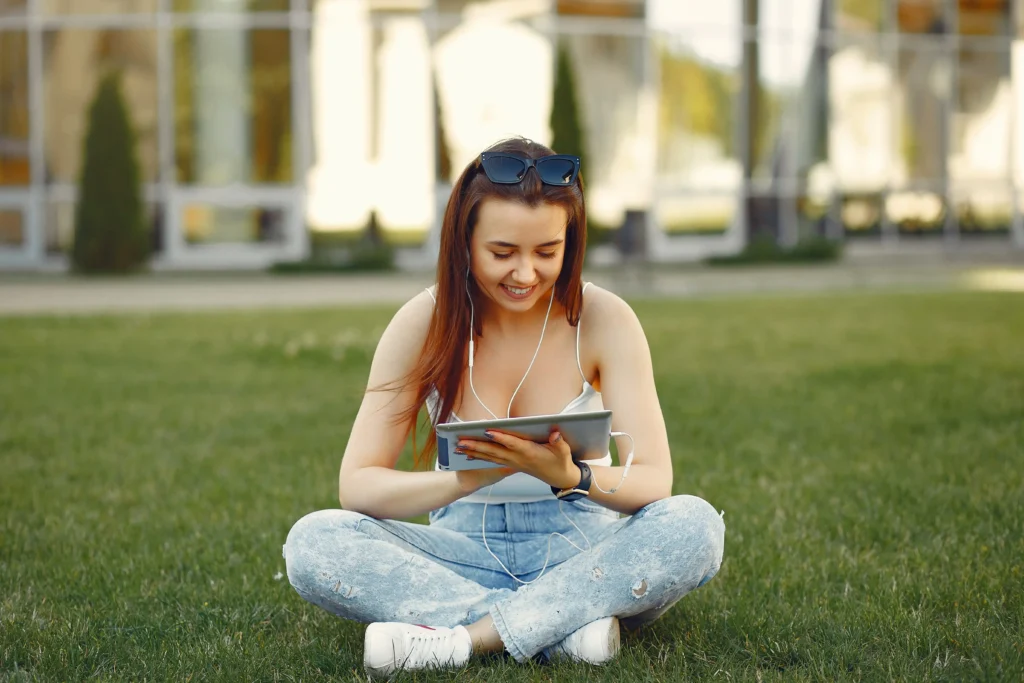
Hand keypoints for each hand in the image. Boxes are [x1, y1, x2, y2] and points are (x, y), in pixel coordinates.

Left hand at [456, 429, 578, 489]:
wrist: (560, 478)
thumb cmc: (561, 461)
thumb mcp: (564, 451)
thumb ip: (559, 441)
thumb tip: (555, 433)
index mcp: (530, 454)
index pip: (513, 444)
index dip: (501, 438)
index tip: (488, 431)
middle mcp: (518, 459)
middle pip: (495, 452)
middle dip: (477, 446)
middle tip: (461, 441)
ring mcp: (513, 463)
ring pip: (490, 457)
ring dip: (474, 452)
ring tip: (458, 446)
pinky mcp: (511, 464)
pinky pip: (492, 461)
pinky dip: (480, 457)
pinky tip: (467, 454)